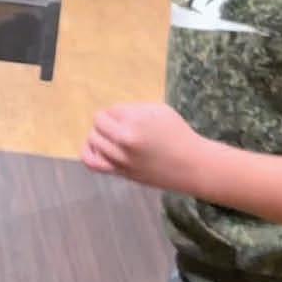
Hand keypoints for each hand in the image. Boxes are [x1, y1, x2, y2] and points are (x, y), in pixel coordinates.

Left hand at [82, 104, 209, 190]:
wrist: (192, 166)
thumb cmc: (178, 135)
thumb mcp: (159, 111)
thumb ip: (133, 109)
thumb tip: (111, 113)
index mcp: (134, 122)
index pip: (110, 110)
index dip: (118, 112)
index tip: (130, 118)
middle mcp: (124, 141)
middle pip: (98, 123)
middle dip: (108, 122)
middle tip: (122, 127)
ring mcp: (121, 158)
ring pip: (93, 140)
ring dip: (100, 135)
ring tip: (112, 136)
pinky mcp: (121, 172)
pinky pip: (92, 163)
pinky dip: (89, 152)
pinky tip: (97, 148)